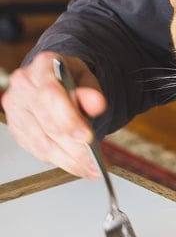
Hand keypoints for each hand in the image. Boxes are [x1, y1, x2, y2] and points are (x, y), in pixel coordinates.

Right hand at [2, 51, 106, 177]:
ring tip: (90, 169)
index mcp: (41, 67)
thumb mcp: (88, 79)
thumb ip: (92, 91)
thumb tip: (97, 103)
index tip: (87, 137)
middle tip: (95, 163)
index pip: (51, 95)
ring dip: (68, 161)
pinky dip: (59, 161)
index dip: (69, 119)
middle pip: (48, 125)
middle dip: (74, 149)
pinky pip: (37, 151)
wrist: (57, 79)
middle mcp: (23, 87)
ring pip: (42, 143)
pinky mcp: (17, 129)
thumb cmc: (71, 79)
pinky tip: (76, 165)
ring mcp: (16, 109)